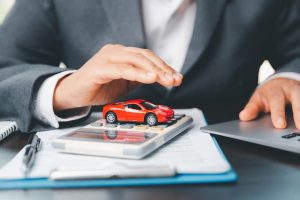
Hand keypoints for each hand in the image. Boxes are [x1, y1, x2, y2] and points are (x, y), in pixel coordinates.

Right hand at [53, 44, 182, 110]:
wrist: (74, 94)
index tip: (176, 78)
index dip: (164, 67)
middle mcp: (116, 52)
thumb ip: (139, 78)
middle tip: (174, 80)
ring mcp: (107, 57)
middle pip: (145, 56)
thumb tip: (159, 78)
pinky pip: (122, 69)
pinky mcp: (99, 68)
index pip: (148, 57)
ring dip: (153, 70)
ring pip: (136, 60)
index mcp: (123, 54)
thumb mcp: (125, 83)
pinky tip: (149, 78)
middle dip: (162, 68)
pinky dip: (137, 73)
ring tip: (166, 79)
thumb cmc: (98, 87)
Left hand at [239, 78, 299, 128]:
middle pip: (297, 99)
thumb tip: (243, 116)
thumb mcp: (258, 99)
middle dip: (299, 112)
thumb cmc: (268, 95)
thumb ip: (252, 108)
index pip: (276, 101)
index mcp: (275, 91)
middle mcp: (291, 90)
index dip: (278, 113)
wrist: (281, 82)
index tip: (279, 125)